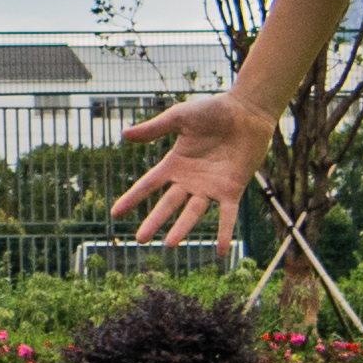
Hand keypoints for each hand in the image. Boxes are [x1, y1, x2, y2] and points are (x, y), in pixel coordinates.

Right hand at [117, 85, 275, 243]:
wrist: (246, 111)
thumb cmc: (213, 110)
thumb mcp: (179, 117)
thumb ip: (154, 129)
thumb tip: (124, 136)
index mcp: (175, 164)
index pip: (148, 185)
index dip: (132, 198)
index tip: (115, 213)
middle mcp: (190, 180)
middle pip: (168, 205)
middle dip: (154, 221)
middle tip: (140, 239)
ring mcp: (210, 187)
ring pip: (193, 213)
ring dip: (182, 229)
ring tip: (170, 245)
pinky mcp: (231, 189)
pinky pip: (226, 215)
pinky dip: (223, 233)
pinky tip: (220, 252)